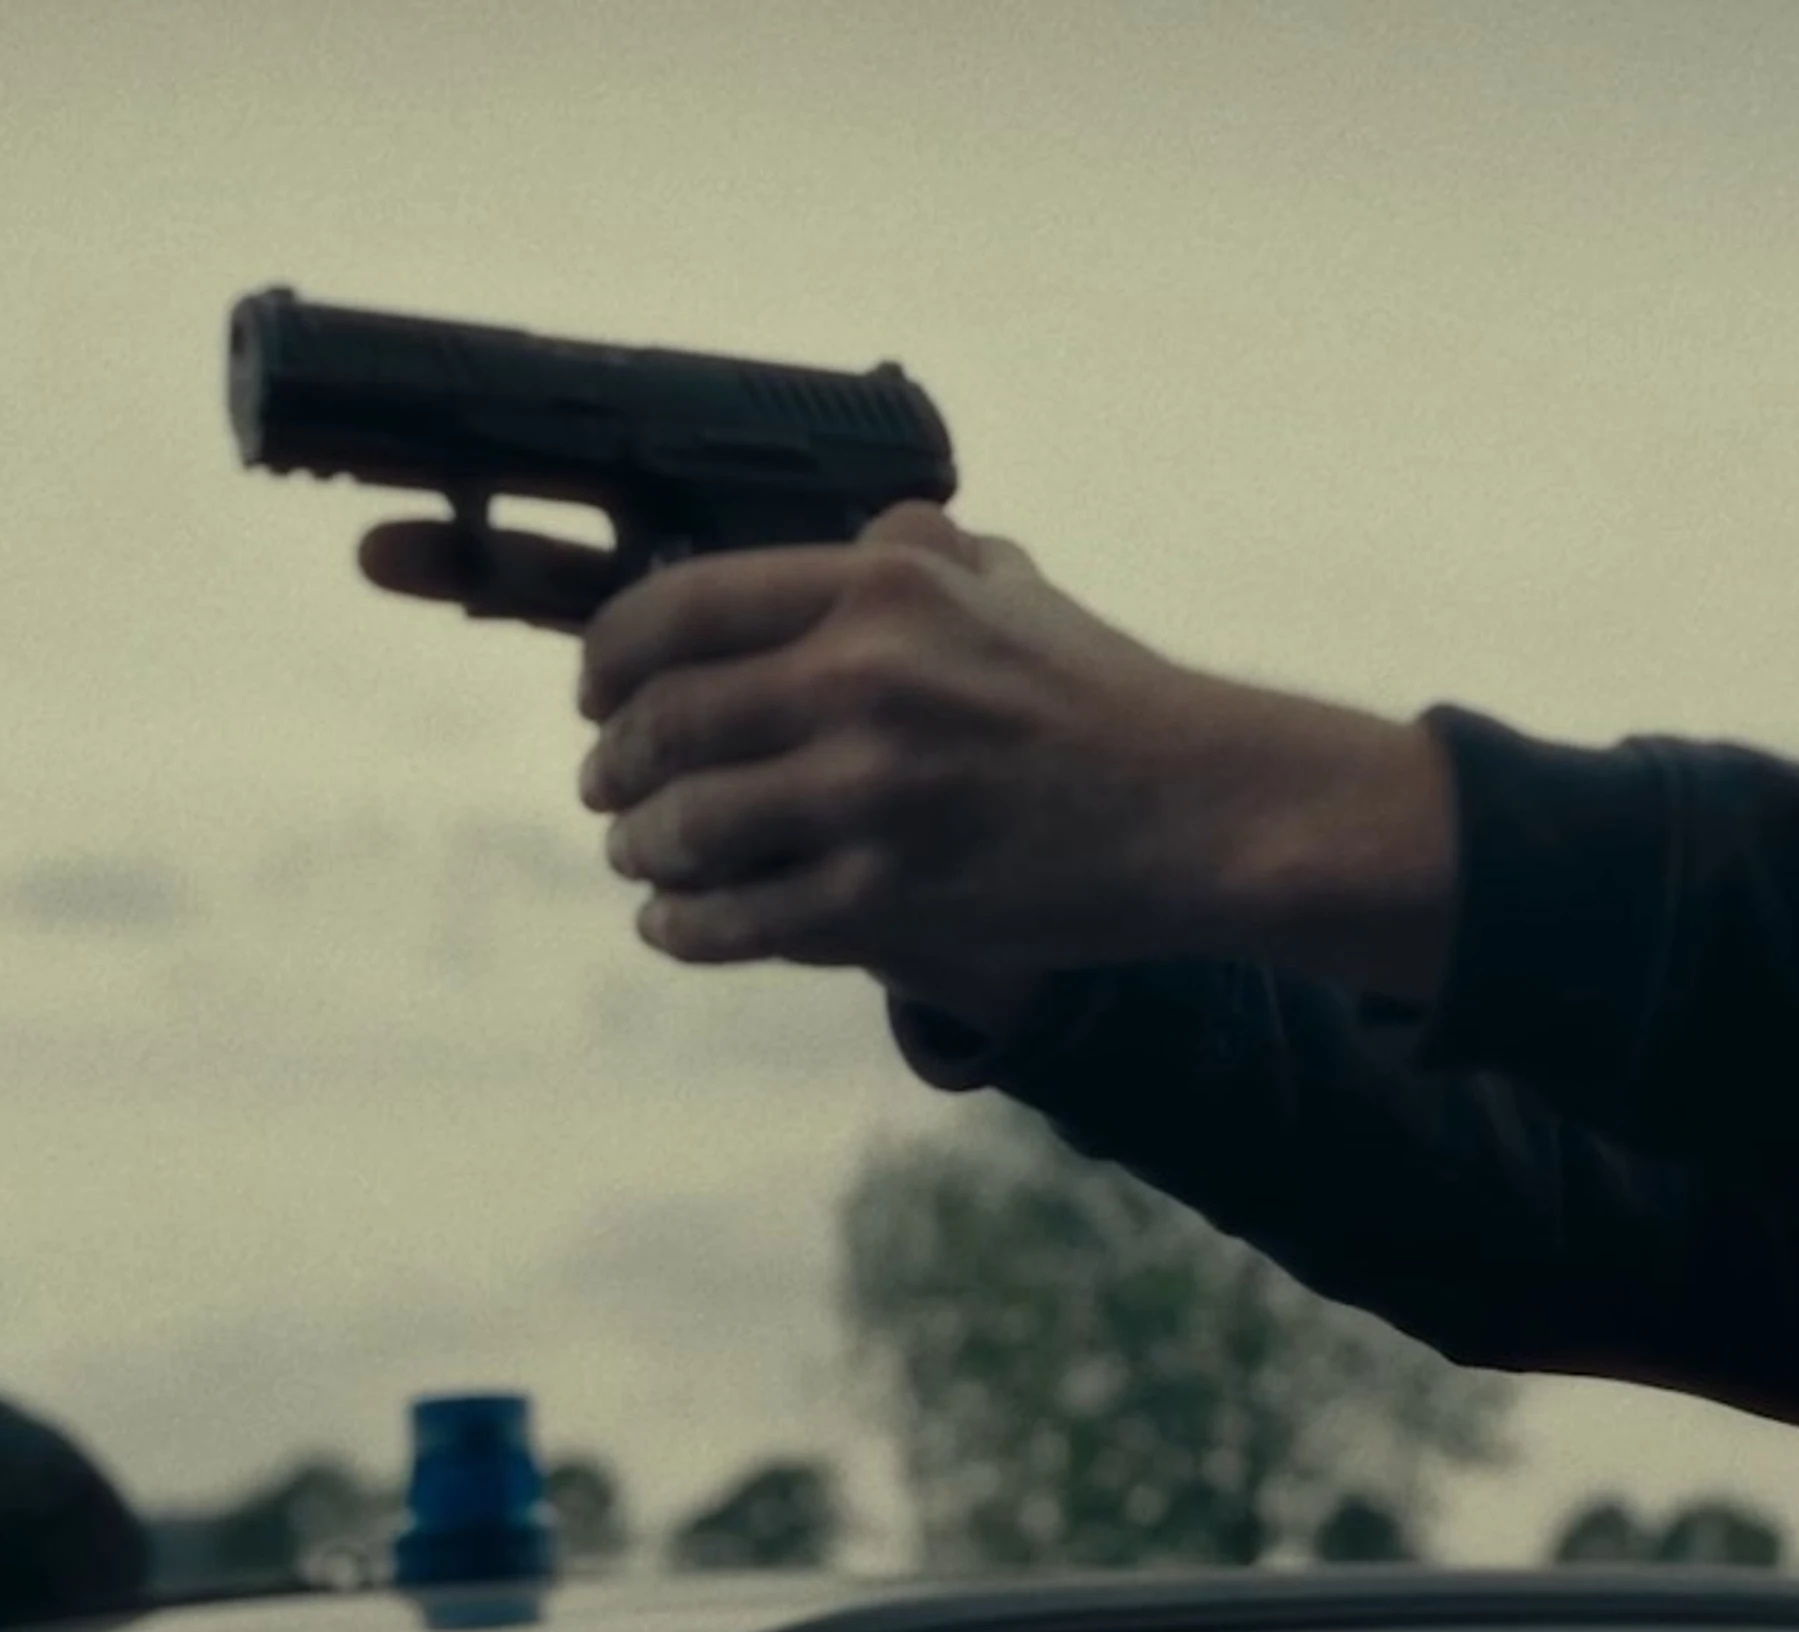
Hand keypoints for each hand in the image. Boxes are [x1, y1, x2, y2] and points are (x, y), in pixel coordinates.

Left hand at [378, 502, 1455, 1001]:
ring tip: (639, 855)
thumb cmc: (1106, 696)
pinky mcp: (890, 898)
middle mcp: (862, 680)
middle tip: (605, 785)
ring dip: (641, 848)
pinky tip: (673, 926)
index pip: (679, 611)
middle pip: (665, 723)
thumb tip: (844, 536)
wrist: (1202, 810)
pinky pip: (740, 921)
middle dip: (614, 764)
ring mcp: (872, 797)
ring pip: (687, 828)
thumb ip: (916, 553)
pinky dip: (686, 929)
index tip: (597, 693)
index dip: (609, 660)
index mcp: (880, 587)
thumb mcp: (1009, 583)